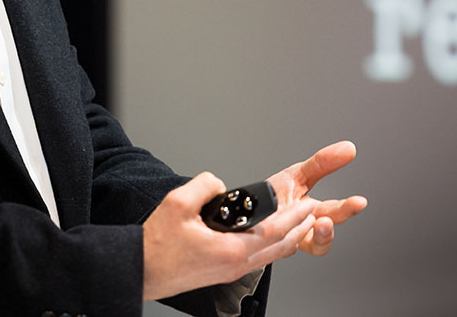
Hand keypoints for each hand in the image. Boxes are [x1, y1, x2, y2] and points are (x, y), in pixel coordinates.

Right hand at [142, 171, 317, 300]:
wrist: (142, 269)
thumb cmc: (157, 244)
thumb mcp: (179, 202)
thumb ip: (206, 185)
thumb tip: (220, 185)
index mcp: (231, 250)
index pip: (275, 232)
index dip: (296, 218)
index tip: (309, 206)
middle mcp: (235, 264)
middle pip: (280, 247)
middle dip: (300, 228)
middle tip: (314, 213)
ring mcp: (230, 270)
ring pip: (270, 255)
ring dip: (289, 238)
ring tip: (300, 224)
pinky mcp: (223, 271)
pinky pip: (257, 258)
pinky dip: (272, 246)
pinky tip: (271, 238)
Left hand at [265, 140, 367, 256]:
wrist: (246, 211)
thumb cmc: (274, 195)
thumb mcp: (297, 174)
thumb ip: (322, 163)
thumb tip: (348, 148)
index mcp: (313, 209)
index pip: (336, 210)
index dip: (349, 207)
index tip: (360, 202)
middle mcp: (306, 227)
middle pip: (327, 229)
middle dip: (330, 227)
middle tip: (329, 220)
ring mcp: (293, 238)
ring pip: (314, 245)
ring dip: (318, 237)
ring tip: (315, 224)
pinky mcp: (278, 246)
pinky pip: (289, 248)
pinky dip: (291, 238)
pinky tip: (287, 227)